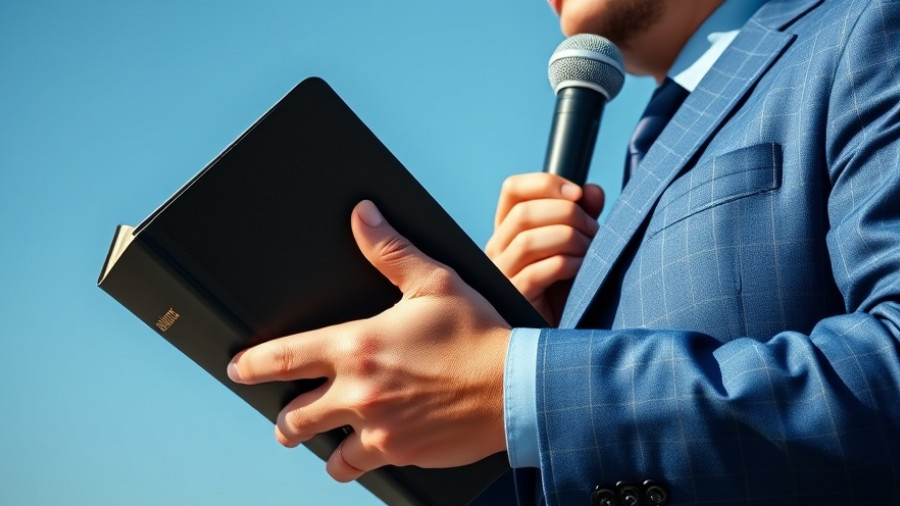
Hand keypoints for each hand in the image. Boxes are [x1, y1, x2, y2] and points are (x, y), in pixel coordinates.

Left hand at [227, 200, 510, 481]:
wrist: (516, 387)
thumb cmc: (477, 332)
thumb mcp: (434, 282)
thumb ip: (390, 250)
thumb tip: (362, 214)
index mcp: (358, 346)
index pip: (283, 358)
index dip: (251, 365)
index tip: (238, 370)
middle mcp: (359, 392)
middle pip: (292, 418)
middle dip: (284, 420)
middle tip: (285, 419)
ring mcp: (378, 428)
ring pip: (324, 452)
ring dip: (318, 446)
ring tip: (322, 441)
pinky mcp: (400, 453)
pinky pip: (360, 467)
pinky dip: (354, 463)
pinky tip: (361, 454)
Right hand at [485, 173, 603, 323]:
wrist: (559, 339)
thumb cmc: (566, 290)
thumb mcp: (577, 247)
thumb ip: (583, 216)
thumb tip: (592, 191)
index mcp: (509, 230)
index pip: (513, 189)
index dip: (546, 183)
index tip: (579, 194)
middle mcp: (497, 249)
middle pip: (524, 213)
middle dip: (568, 214)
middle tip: (595, 231)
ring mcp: (501, 275)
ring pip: (528, 240)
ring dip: (569, 239)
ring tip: (592, 251)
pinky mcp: (515, 298)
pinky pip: (538, 272)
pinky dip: (567, 264)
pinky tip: (584, 270)